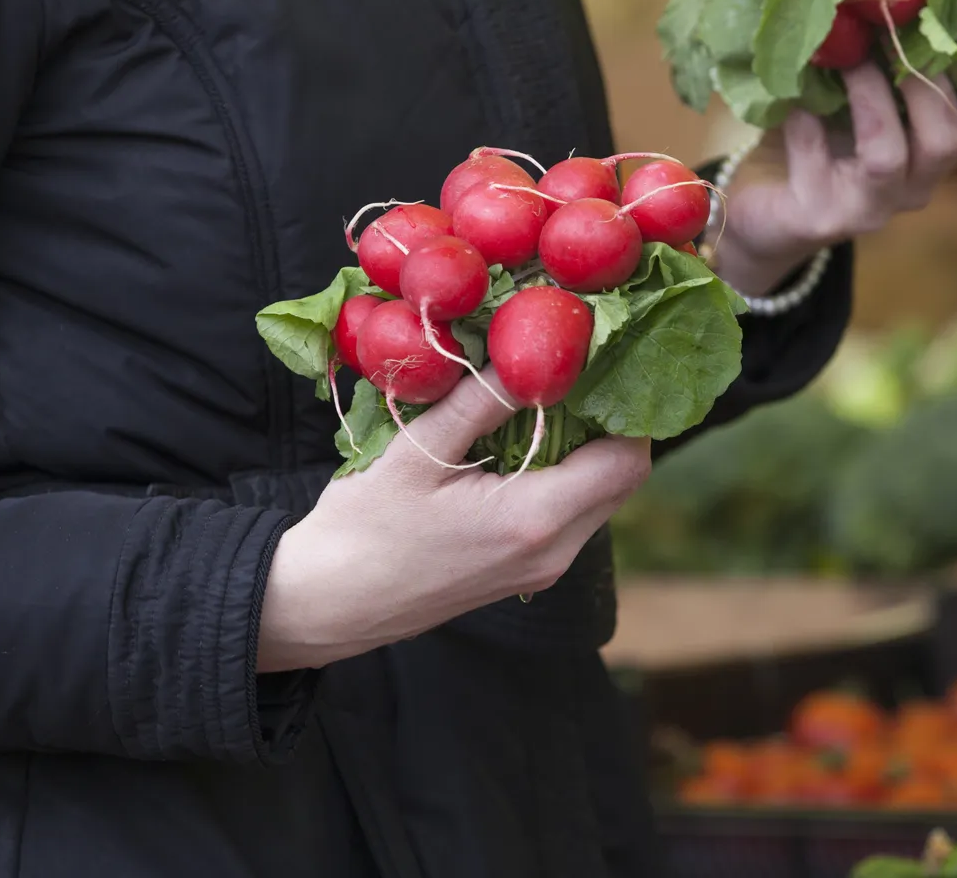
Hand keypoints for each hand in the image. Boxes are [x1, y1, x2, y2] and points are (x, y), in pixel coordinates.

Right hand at [257, 371, 651, 670]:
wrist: (330, 603)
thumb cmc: (364, 529)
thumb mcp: (417, 452)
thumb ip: (481, 403)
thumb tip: (531, 354)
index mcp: (533, 520)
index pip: (626, 460)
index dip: (626, 407)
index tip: (598, 363)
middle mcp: (553, 551)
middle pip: (623, 479)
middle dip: (610, 422)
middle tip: (572, 371)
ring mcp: (543, 568)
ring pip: (601, 497)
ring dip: (587, 448)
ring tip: (543, 399)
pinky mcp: (527, 571)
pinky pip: (572, 515)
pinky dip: (564, 475)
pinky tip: (521, 442)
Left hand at [708, 45, 956, 296]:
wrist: (760, 202)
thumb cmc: (819, 132)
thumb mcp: (863, 89)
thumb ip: (892, 53)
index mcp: (936, 154)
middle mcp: (914, 187)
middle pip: (948, 140)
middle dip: (925, 78)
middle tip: (895, 28)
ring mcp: (868, 208)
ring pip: (889, 156)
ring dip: (870, 96)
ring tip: (846, 58)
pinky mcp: (819, 217)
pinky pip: (817, 163)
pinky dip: (806, 120)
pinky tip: (793, 96)